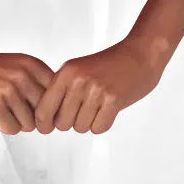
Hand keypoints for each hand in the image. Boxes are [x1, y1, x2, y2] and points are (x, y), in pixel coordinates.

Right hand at [0, 45, 56, 134]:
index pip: (57, 97)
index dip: (48, 108)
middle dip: (33, 119)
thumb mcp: (16, 66)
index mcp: (32, 65)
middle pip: (46, 114)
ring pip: (30, 125)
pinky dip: (3, 125)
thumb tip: (55, 117)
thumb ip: (36, 84)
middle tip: (16, 113)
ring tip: (2, 110)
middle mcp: (24, 76)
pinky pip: (12, 129)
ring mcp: (10, 91)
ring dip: (16, 122)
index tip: (35, 109)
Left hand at [34, 36, 171, 134]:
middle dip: (71, 121)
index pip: (43, 109)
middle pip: (62, 124)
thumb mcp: (78, 69)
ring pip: (81, 128)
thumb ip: (61, 90)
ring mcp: (96, 91)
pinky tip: (108, 109)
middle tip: (84, 108)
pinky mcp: (114, 100)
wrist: (139, 54)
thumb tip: (46, 122)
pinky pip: (99, 128)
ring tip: (98, 105)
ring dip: (88, 122)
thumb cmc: (107, 65)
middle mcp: (79, 81)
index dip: (43, 124)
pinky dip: (103, 123)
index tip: (46, 129)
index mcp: (66, 72)